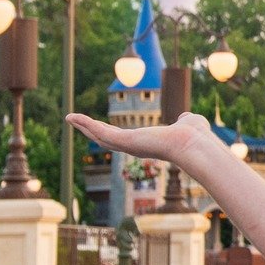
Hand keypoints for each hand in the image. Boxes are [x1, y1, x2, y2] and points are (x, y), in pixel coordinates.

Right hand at [65, 110, 212, 165]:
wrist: (192, 143)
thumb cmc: (194, 136)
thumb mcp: (187, 123)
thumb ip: (184, 121)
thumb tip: (185, 118)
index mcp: (147, 144)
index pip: (125, 139)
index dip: (112, 134)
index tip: (102, 129)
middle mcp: (134, 147)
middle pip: (107, 139)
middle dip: (92, 131)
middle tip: (78, 123)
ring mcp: (127, 145)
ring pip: (99, 136)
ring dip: (84, 126)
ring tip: (70, 118)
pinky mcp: (123, 140)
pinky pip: (99, 131)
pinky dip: (84, 123)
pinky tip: (72, 117)